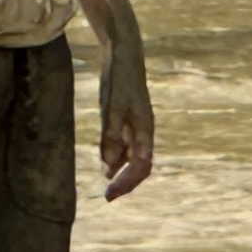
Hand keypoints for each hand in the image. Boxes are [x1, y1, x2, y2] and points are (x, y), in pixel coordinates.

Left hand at [96, 35, 153, 199]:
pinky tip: (107, 164)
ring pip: (132, 156)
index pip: (140, 165)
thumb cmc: (119, 79)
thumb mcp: (111, 107)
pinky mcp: (126, 117)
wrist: (124, 53)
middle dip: (125, 182)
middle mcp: (142, 130)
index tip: (109, 195)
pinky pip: (125, 145)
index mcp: (144, 130)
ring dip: (121, 172)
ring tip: (107, 186)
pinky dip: (117, 158)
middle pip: (139, 165)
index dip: (126, 183)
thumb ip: (110, 135)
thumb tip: (107, 164)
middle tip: (108, 197)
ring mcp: (135, 124)